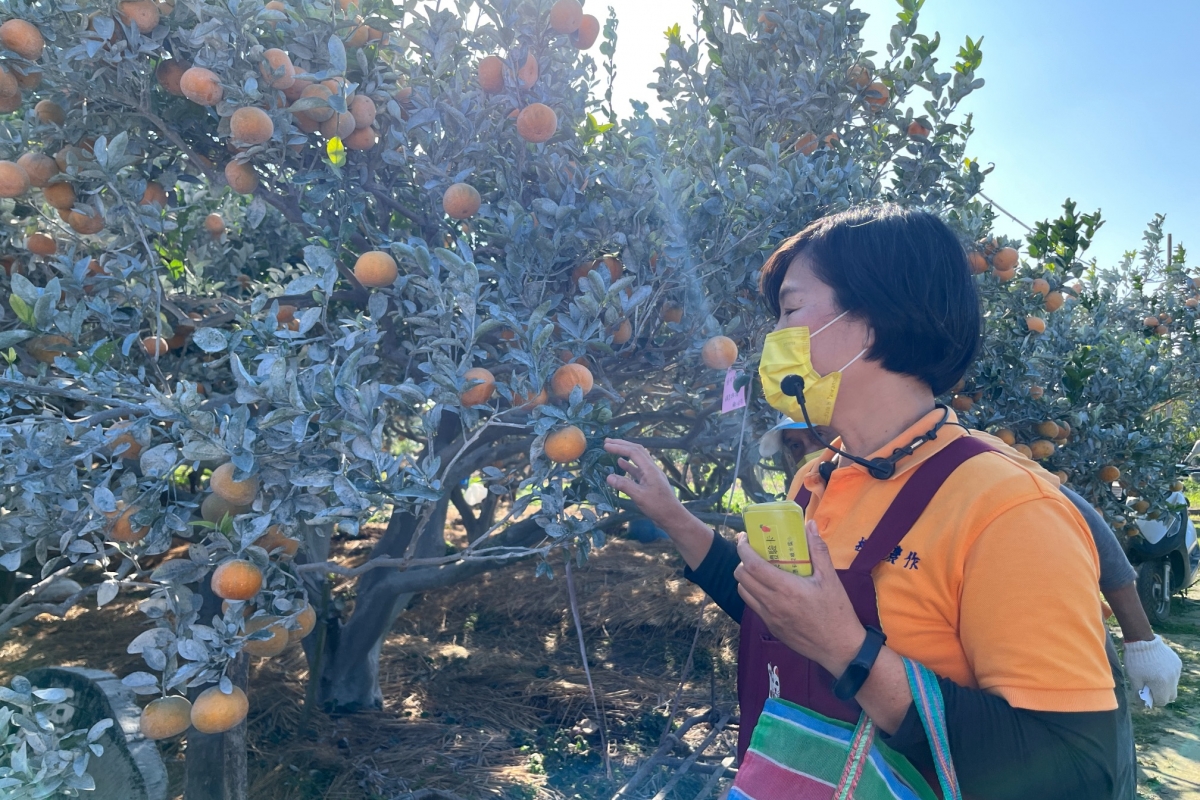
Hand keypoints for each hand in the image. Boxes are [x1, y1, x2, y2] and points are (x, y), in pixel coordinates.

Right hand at [603, 439, 686, 528]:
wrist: (672, 517)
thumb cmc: (658, 507)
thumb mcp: (640, 496)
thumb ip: (624, 485)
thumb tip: (608, 477)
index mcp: (650, 469)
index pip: (634, 452)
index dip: (619, 447)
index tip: (606, 446)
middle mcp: (651, 469)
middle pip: (636, 451)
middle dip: (622, 444)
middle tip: (607, 441)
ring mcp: (651, 475)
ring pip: (637, 459)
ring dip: (625, 452)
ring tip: (612, 449)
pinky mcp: (650, 482)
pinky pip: (637, 469)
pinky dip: (628, 465)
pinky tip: (620, 464)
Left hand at [734, 519, 864, 675]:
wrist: (840, 648)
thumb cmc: (837, 612)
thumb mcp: (830, 578)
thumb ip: (818, 550)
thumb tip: (810, 525)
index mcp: (785, 588)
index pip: (752, 565)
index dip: (743, 549)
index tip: (744, 537)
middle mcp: (772, 603)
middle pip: (741, 577)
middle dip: (742, 561)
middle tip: (753, 552)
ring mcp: (769, 617)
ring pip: (744, 592)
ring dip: (745, 578)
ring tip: (758, 569)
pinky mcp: (771, 628)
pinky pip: (753, 606)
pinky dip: (753, 592)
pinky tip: (768, 588)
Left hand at [1124, 634, 1181, 706]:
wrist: (1142, 640)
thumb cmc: (1135, 660)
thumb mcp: (1134, 678)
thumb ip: (1139, 692)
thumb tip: (1142, 704)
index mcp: (1161, 684)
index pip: (1162, 701)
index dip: (1154, 700)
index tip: (1147, 695)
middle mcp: (1172, 679)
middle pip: (1171, 696)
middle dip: (1162, 695)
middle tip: (1151, 688)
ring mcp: (1176, 671)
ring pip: (1174, 685)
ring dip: (1165, 685)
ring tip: (1153, 676)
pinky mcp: (1177, 663)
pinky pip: (1175, 674)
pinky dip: (1168, 675)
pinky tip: (1157, 667)